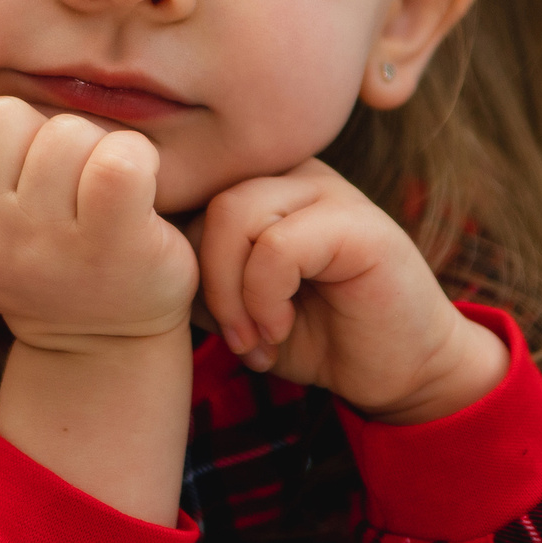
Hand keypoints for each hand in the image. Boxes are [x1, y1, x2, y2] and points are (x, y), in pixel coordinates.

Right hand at [0, 98, 198, 351]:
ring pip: (65, 131)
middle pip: (2, 115)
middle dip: (37, 134)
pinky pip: (120, 157)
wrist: (102, 340)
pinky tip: (137, 191)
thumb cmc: (30, 260)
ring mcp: (46, 242)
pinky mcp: (112, 243)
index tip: (2, 167)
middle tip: (57, 183)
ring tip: (94, 192)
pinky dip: (138, 158)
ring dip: (91, 147)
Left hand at [196, 160, 505, 424]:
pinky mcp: (358, 223)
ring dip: (231, 292)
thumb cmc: (313, 334)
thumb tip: (142, 255)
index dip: (177, 256)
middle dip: (204, 280)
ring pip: (233, 214)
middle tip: (233, 336)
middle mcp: (290, 173)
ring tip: (255, 337)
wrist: (398, 369)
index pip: (188, 191)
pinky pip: (277, 246)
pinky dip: (265, 298)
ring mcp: (327, 190)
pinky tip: (280, 329)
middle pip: (205, 199)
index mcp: (259, 182)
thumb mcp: (234, 302)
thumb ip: (196, 270)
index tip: (200, 314)